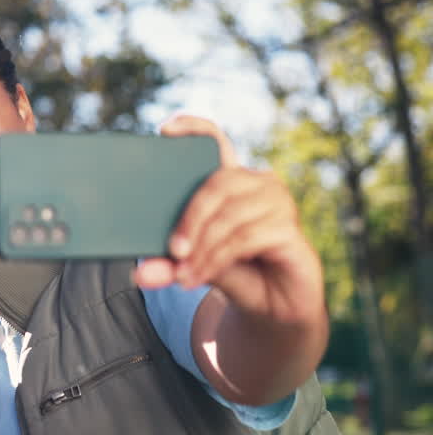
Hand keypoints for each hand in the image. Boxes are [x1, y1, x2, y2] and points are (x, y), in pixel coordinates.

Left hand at [134, 115, 324, 327]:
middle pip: (217, 182)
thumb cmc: (233, 272)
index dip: (193, 129)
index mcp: (230, 181)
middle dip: (189, 218)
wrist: (273, 306)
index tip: (164, 129)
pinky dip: (216, 259)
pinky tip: (199, 276)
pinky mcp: (290, 230)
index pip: (215, 141)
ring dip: (201, 249)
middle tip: (172, 251)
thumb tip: (142, 275)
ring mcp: (278, 203)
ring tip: (183, 274)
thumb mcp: (194, 265)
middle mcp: (257, 183)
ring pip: (230, 215)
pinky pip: (245, 238)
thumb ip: (169, 265)